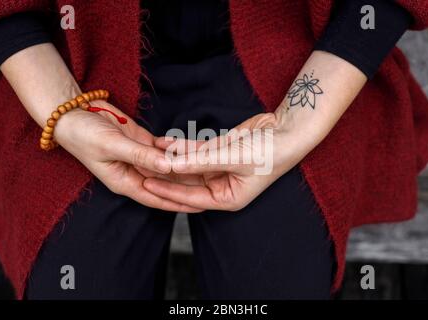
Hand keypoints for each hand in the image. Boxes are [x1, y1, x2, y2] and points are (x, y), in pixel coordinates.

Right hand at [54, 99, 201, 212]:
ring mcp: (139, 158)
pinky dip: (177, 149)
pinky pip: (164, 149)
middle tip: (213, 187)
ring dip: (185, 168)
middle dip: (188, 187)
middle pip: (166, 184)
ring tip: (209, 168)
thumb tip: (168, 167)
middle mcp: (134, 173)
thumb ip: (140, 155)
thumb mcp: (112, 146)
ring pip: (167, 166)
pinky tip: (193, 148)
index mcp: (125, 181)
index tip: (201, 206)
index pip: (157, 197)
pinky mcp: (142, 143)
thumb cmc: (85, 134)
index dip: (179, 203)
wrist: (74, 114)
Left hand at [144, 112, 310, 210]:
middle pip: (187, 181)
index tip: (146, 184)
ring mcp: (219, 167)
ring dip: (171, 158)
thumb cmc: (268, 153)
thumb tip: (172, 165)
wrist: (286, 130)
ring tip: (147, 151)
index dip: (168, 191)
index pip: (191, 198)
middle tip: (141, 167)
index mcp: (227, 198)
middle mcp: (221, 185)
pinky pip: (196, 150)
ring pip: (189, 164)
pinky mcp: (219, 151)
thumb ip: (201, 161)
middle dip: (165, 174)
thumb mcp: (233, 159)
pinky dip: (181, 146)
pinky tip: (164, 141)